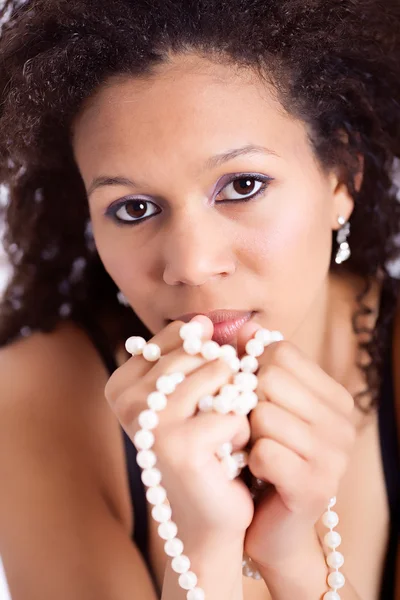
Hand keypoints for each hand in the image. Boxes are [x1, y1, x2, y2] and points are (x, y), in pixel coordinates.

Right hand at [105, 316, 253, 548]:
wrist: (205, 514)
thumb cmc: (203, 446)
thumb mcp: (188, 395)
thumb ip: (191, 354)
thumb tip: (208, 320)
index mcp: (123, 383)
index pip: (182, 334)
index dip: (210, 356)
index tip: (203, 396)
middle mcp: (129, 399)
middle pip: (203, 352)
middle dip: (225, 383)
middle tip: (214, 421)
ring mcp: (151, 423)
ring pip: (221, 375)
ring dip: (236, 406)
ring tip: (220, 437)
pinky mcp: (180, 447)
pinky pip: (235, 414)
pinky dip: (242, 435)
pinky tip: (226, 458)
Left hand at [236, 322, 355, 570]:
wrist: (271, 524)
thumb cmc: (265, 456)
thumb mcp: (266, 404)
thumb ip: (258, 365)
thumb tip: (245, 327)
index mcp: (334, 396)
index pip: (280, 352)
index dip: (251, 369)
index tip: (247, 394)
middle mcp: (342, 421)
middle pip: (271, 378)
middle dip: (247, 402)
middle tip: (249, 428)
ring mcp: (334, 455)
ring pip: (264, 413)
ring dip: (247, 433)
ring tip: (253, 449)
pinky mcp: (316, 486)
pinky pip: (264, 450)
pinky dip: (250, 460)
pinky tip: (257, 471)